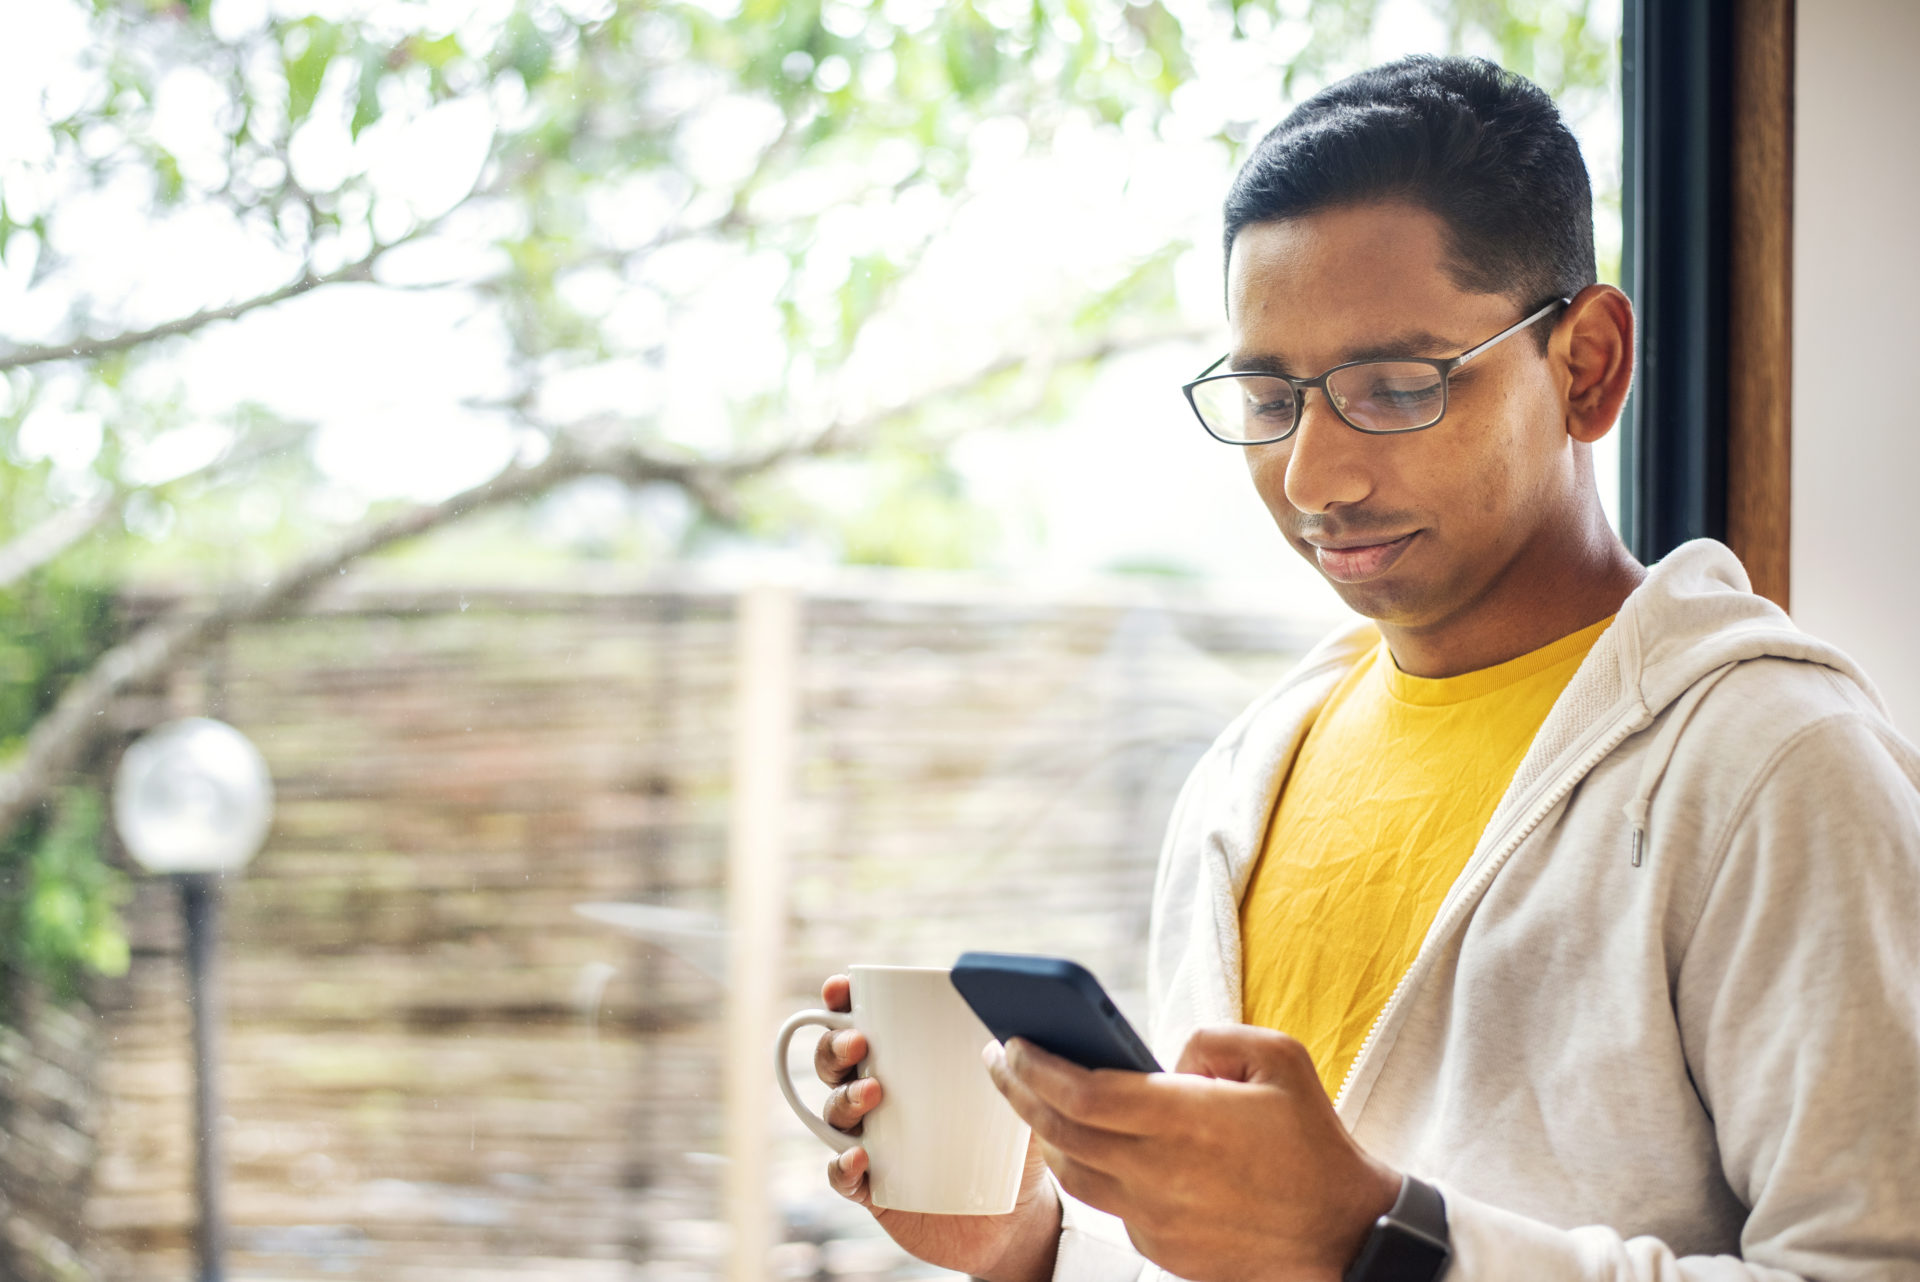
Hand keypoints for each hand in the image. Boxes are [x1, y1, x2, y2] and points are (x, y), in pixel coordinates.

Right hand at [812, 974, 1061, 1281]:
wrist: (1012, 1219)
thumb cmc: (1011, 1144)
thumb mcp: (1019, 1097)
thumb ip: (1018, 1064)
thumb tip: (1021, 1026)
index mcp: (903, 1061)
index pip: (860, 1022)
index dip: (841, 1001)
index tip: (840, 989)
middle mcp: (876, 1096)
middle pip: (833, 1062)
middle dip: (835, 1046)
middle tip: (859, 1043)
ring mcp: (869, 1141)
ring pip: (833, 1113)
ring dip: (843, 1099)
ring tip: (872, 1093)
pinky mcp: (871, 1188)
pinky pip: (842, 1175)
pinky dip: (842, 1165)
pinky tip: (860, 1157)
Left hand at [984, 1023, 1400, 1281]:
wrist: (1344, 1234)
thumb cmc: (1312, 1141)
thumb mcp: (1277, 1057)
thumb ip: (1209, 1038)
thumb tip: (1160, 1058)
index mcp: (1183, 1120)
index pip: (1080, 1092)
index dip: (1034, 1066)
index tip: (1009, 1043)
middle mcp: (1159, 1173)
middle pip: (1060, 1133)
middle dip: (1018, 1094)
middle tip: (998, 1064)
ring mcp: (1156, 1218)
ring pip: (1073, 1175)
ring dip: (1045, 1135)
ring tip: (1032, 1101)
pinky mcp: (1161, 1250)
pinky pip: (1108, 1205)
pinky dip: (1089, 1170)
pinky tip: (1086, 1144)